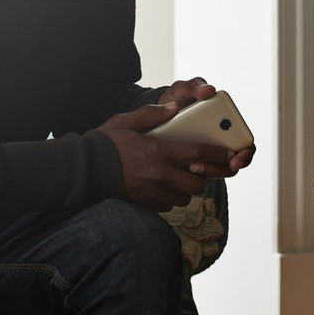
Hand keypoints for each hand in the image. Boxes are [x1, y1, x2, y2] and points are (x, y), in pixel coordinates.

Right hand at [98, 103, 230, 211]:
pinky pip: (169, 206)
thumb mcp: (126, 121)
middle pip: (197, 182)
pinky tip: (166, 187)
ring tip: (183, 177)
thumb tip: (173, 108)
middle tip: (201, 168)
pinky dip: (172, 198)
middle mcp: (159, 174)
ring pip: (185, 197)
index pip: (198, 153)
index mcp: (158, 150)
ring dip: (188, 189)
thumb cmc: (105, 143)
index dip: (218, 154)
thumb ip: (151, 114)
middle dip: (204, 177)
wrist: (84, 171)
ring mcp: (153, 192)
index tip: (229, 154)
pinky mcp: (145, 203)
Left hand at [154, 78, 256, 177]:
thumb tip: (209, 90)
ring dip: (208, 171)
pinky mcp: (195, 163)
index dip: (245, 155)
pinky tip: (183, 169)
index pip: (246, 143)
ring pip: (218, 172)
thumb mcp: (183, 90)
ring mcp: (209, 154)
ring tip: (191, 166)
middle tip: (205, 166)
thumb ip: (195, 86)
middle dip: (222, 168)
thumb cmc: (176, 99)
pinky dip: (195, 175)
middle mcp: (222, 141)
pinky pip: (201, 176)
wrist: (155, 114)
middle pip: (234, 164)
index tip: (235, 160)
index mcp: (227, 123)